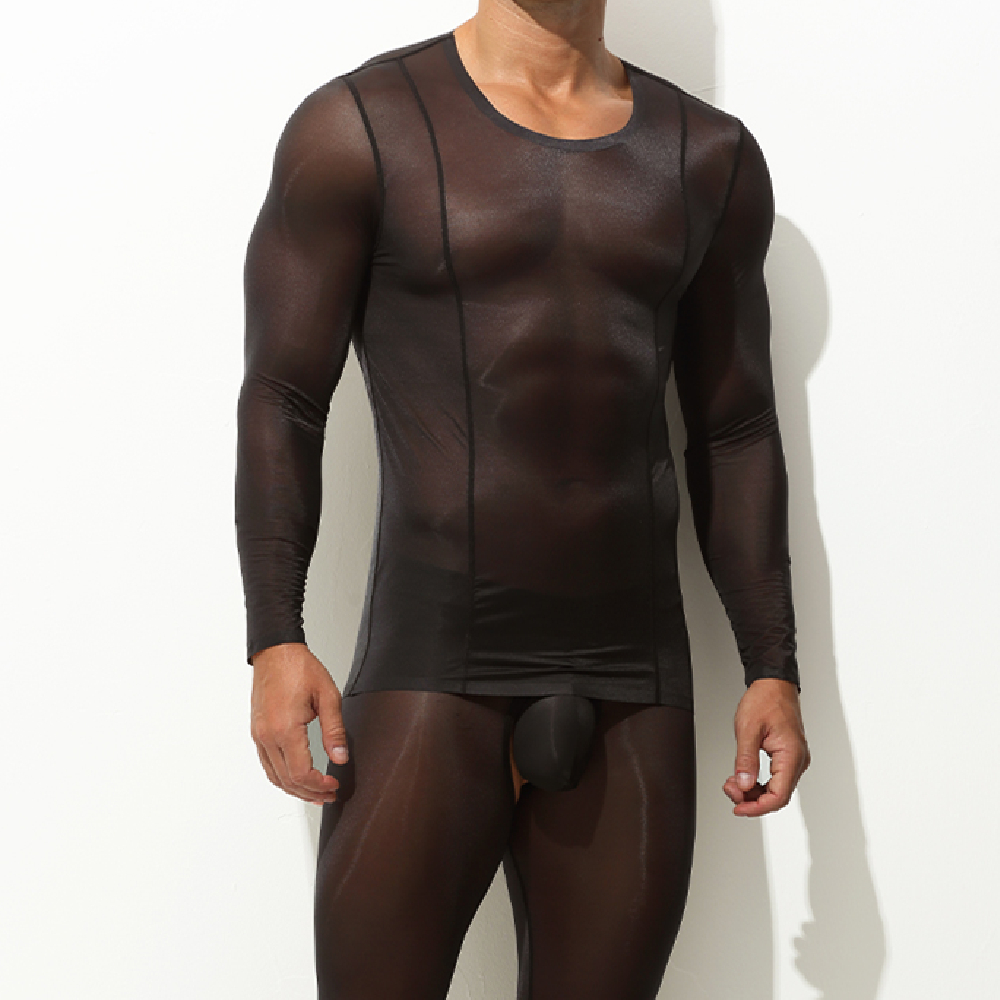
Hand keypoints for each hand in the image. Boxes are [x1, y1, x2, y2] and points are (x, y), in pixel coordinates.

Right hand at [250, 643, 348, 804]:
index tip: (334, 785)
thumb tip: (340, 757)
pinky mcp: (257, 732)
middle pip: (286, 780)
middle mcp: (268, 735)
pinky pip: (267, 764)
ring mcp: (259, 735)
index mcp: (286, 728)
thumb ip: (335, 730)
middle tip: (329, 793)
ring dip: (295, 789)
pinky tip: (296, 778)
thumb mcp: (328, 696)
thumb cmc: (299, 668)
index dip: (319, 785)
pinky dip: (282, 777)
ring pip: (274, 776)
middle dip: (309, 792)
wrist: (276, 652)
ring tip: (316, 792)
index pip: (300, 773)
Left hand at [723, 677, 809, 816]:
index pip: (779, 795)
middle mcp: (797, 760)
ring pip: (776, 788)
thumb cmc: (765, 700)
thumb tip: (743, 785)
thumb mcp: (747, 729)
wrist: (774, 685)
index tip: (739, 808)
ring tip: (732, 783)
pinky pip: (775, 778)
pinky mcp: (787, 756)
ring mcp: (794, 759)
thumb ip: (745, 760)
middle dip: (752, 799)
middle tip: (730, 791)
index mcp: (791, 755)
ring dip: (753, 792)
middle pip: (777, 795)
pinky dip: (758, 782)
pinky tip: (742, 777)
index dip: (757, 807)